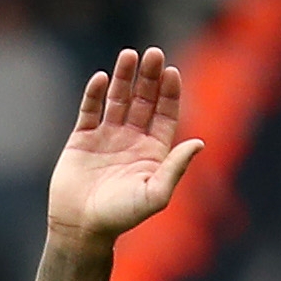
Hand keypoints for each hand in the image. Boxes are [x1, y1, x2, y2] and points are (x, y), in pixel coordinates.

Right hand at [42, 46, 206, 245]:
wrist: (81, 227)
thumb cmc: (121, 216)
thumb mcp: (155, 194)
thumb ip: (176, 168)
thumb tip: (200, 143)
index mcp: (153, 151)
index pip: (165, 114)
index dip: (170, 92)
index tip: (172, 71)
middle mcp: (132, 139)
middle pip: (144, 100)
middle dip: (150, 77)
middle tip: (154, 53)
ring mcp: (106, 137)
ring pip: (118, 99)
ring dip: (124, 77)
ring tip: (129, 55)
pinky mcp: (81, 139)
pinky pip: (90, 110)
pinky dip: (95, 94)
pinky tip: (101, 78)